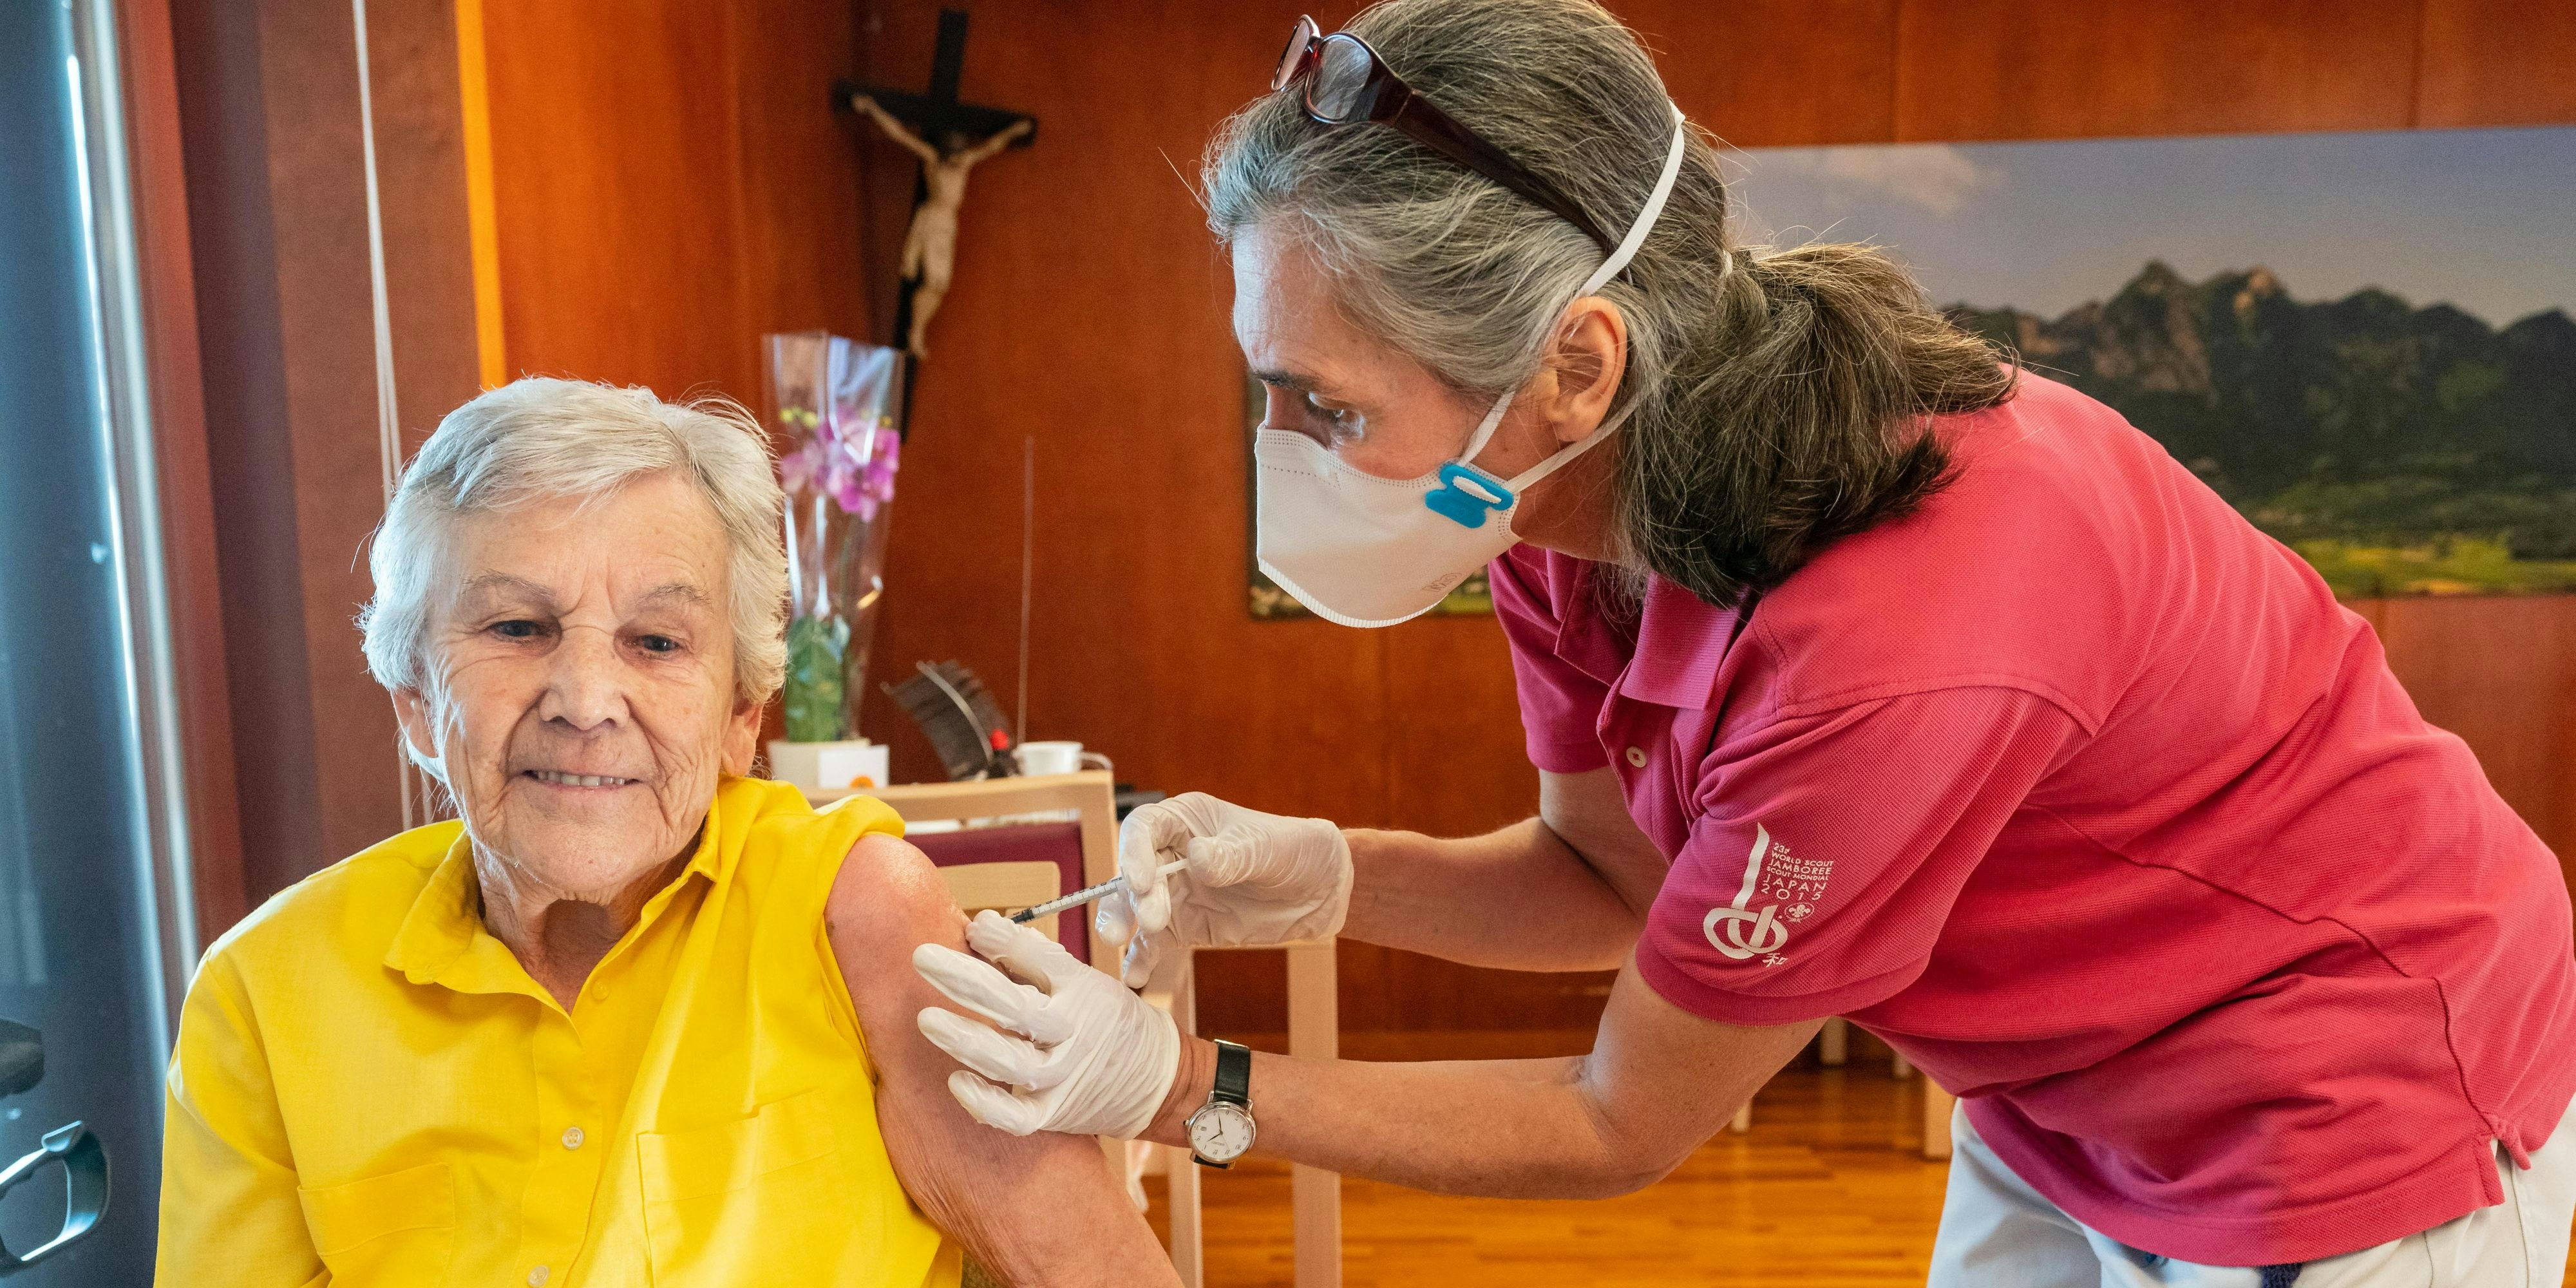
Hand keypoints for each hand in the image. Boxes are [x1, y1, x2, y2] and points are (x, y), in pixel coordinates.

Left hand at [913, 911, 1179, 1138]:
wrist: (1158, 1081)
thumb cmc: (1107, 1020)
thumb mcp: (1083, 980)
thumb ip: (1031, 958)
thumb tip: (978, 926)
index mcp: (1084, 991)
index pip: (1041, 961)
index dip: (1003, 942)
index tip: (970, 926)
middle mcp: (1074, 1034)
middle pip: (1016, 1008)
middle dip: (965, 980)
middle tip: (921, 957)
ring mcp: (1064, 1077)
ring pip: (1012, 1063)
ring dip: (967, 1040)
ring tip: (926, 1018)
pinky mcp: (1054, 1113)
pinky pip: (1016, 1117)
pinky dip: (986, 1103)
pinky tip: (956, 1081)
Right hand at [1095, 792, 1353, 985]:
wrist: (1321, 890)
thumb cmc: (1296, 850)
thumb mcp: (1269, 848)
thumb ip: (1233, 855)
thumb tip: (1196, 859)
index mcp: (1187, 819)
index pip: (1145, 828)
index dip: (1135, 852)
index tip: (1142, 881)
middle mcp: (1170, 854)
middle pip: (1133, 871)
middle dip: (1133, 896)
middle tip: (1153, 919)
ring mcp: (1174, 892)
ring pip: (1133, 907)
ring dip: (1123, 922)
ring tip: (1121, 943)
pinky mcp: (1183, 927)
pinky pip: (1152, 944)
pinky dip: (1139, 959)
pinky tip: (1133, 977)